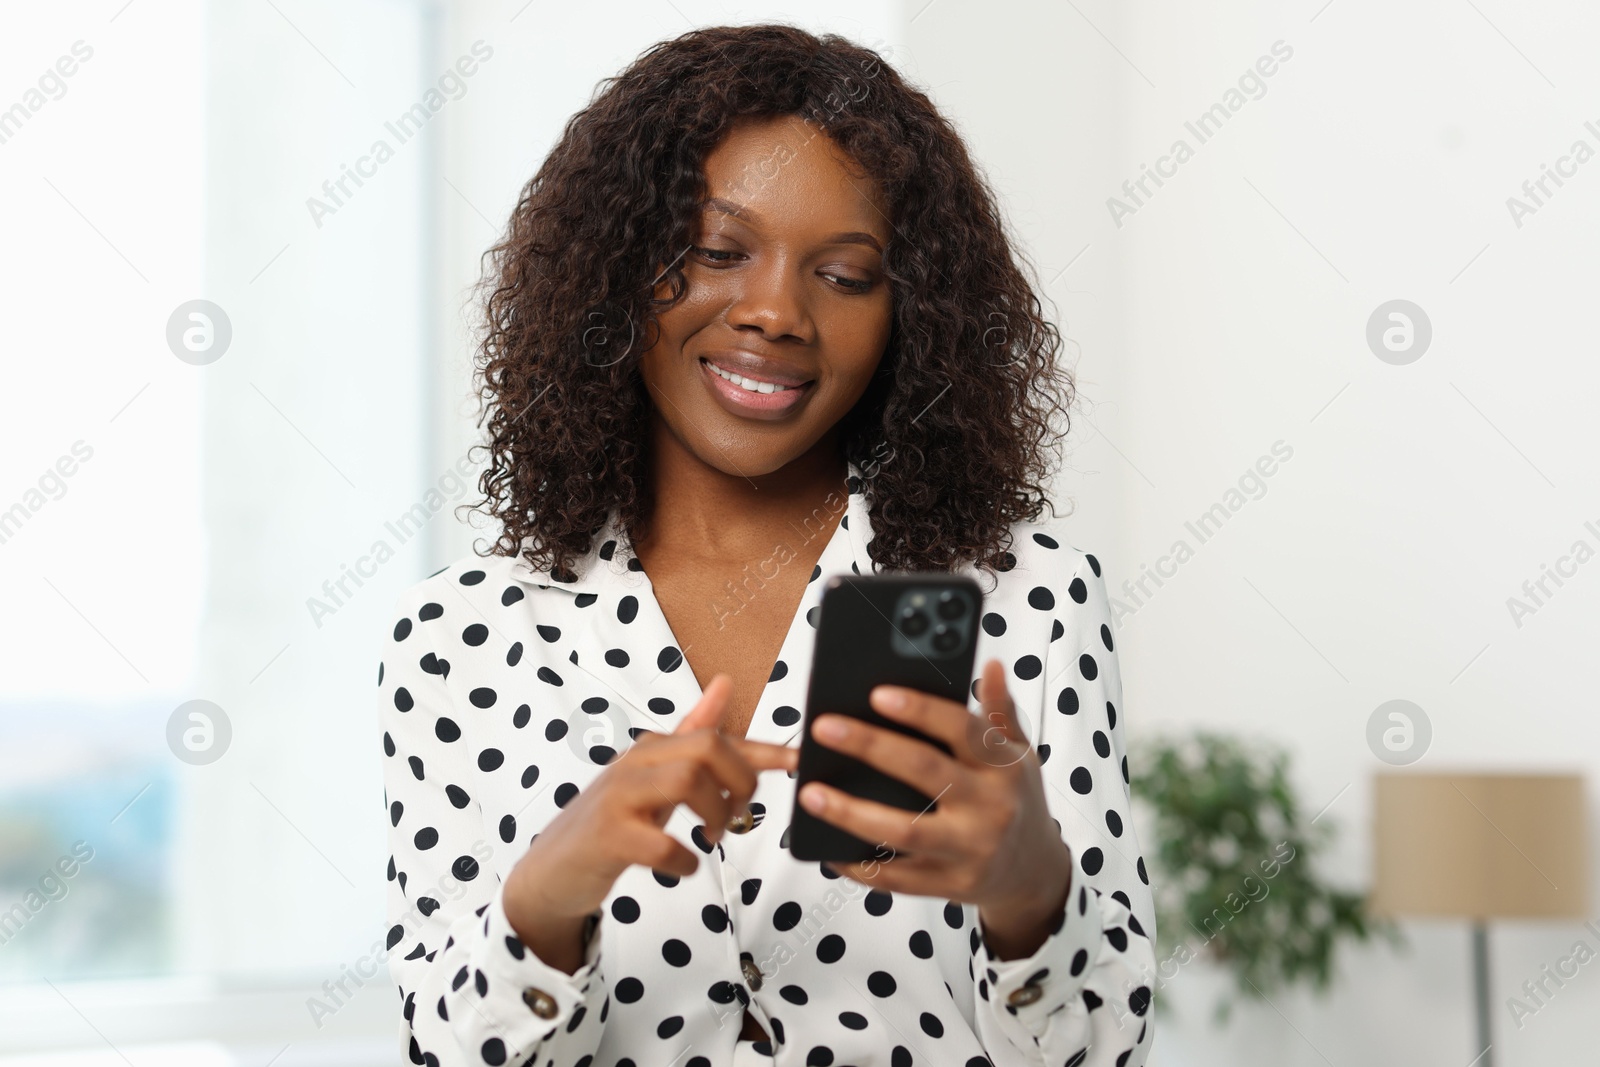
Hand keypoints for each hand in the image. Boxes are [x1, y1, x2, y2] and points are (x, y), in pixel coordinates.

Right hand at [504, 675, 797, 970]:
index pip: (716, 737)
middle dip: (739, 782)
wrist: (551, 869)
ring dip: (714, 814)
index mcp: (653, 749)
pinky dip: (683, 859)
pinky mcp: (607, 837)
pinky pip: (660, 843)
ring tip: (713, 837)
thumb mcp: (653, 774)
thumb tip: (724, 685)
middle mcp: (635, 765)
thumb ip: (690, 734)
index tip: (799, 760)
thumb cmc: (612, 820)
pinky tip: (683, 865)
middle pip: (706, 749)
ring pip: (687, 782)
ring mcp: (618, 799)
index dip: (762, 750)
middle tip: (739, 815)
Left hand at [797, 659, 1072, 959]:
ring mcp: (970, 850)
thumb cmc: (1017, 800)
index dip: (921, 710)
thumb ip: (999, 711)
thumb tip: (989, 665)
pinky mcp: (951, 886)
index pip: (963, 730)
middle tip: (823, 727)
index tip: (877, 694)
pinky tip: (829, 849)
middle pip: (925, 771)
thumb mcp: (1019, 754)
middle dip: (870, 746)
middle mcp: (990, 807)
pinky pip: (897, 879)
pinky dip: (860, 866)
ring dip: (852, 813)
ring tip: (810, 792)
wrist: (1037, 874)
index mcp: (1004, 767)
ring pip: (903, 831)